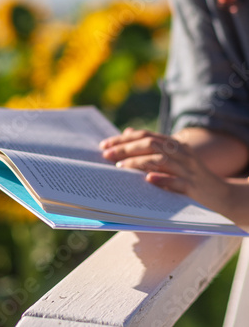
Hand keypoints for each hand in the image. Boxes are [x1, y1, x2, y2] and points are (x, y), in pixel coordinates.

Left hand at [100, 128, 230, 212]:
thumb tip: (127, 132)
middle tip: (105, 154)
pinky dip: (162, 179)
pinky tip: (148, 179)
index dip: (123, 139)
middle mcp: (181, 152)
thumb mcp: (173, 158)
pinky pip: (177, 182)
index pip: (145, 136)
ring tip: (119, 167)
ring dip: (138, 162)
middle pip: (150, 144)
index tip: (104, 145)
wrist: (222, 194)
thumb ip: (152, 146)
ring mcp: (188, 169)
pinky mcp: (194, 186)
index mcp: (175, 144)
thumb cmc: (192, 176)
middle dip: (126, 148)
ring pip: (161, 160)